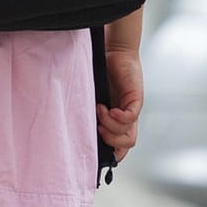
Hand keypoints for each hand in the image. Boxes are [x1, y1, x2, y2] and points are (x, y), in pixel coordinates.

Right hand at [98, 46, 144, 163]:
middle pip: (125, 146)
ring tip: (100, 112)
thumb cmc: (100, 71)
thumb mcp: (91, 97)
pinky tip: (107, 108)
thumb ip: (87, 112)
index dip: (110, 155)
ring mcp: (132, 109)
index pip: (119, 148)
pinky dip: (117, 118)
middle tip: (97, 128)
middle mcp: (126, 118)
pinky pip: (130, 118)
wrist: (114, 50)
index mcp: (116, 120)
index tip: (94, 151)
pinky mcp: (135, 99)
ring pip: (128, 136)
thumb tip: (70, 128)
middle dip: (109, 143)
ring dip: (111, 128)